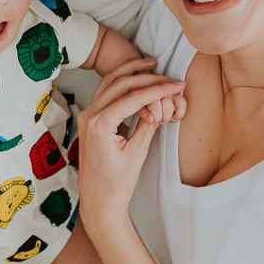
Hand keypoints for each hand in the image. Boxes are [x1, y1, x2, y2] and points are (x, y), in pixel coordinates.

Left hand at [78, 57, 184, 226]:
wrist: (99, 199)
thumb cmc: (116, 183)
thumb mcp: (137, 153)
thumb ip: (148, 125)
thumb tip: (159, 105)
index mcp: (100, 124)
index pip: (133, 97)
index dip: (158, 89)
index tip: (176, 85)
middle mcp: (90, 116)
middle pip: (120, 84)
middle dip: (147, 77)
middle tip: (169, 76)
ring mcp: (87, 116)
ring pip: (110, 83)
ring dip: (131, 72)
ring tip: (151, 64)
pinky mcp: (90, 119)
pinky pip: (105, 93)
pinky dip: (122, 83)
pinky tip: (136, 78)